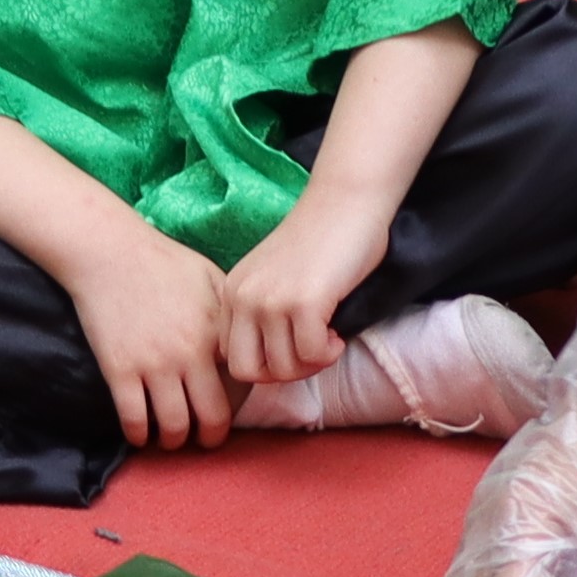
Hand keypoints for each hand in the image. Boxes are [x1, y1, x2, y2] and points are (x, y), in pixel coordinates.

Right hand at [57, 224, 238, 452]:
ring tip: (171, 439)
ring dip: (174, 441)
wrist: (110, 253)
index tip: (229, 411)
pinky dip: (138, 435)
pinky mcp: (119, 370)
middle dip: (211, 437)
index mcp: (215, 334)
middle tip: (206, 441)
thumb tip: (247, 345)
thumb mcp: (213, 280)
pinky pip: (133, 418)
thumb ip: (231, 316)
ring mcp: (153, 365)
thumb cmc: (164, 263)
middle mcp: (189, 355)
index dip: (238, 405)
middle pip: (211, 417)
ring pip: (173, 426)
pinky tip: (139, 435)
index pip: (240, 387)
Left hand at [217, 194, 386, 390]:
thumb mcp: (273, 279)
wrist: (346, 202)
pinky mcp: (303, 302)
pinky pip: (312, 356)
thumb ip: (262, 313)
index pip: (230, 357)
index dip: (265, 363)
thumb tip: (276, 366)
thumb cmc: (320, 241)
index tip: (293, 347)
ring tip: (328, 339)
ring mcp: (270, 300)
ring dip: (311, 364)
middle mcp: (243, 297)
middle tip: (310, 353)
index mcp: (232, 292)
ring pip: (281, 369)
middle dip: (283, 374)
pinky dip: (330, 353)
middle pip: (247, 371)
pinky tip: (338, 334)